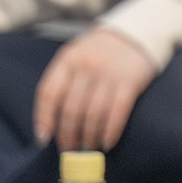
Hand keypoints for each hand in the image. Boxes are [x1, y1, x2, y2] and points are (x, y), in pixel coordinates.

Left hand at [32, 27, 156, 150]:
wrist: (137, 32)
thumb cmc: (101, 51)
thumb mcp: (76, 56)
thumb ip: (64, 81)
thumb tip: (53, 122)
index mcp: (68, 60)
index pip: (49, 93)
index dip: (44, 119)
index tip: (44, 139)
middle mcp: (87, 66)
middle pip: (72, 109)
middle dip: (68, 135)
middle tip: (70, 149)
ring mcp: (109, 74)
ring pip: (93, 114)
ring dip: (89, 137)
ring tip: (88, 148)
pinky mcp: (130, 82)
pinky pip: (117, 112)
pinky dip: (110, 131)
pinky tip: (107, 142)